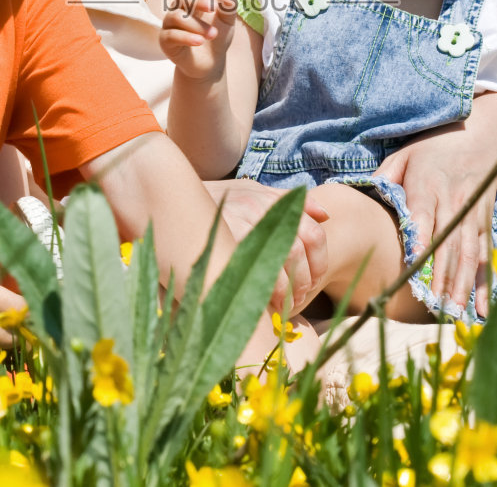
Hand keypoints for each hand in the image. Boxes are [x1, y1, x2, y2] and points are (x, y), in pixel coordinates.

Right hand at [160, 0, 239, 79]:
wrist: (211, 64)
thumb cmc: (217, 37)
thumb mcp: (228, 21)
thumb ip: (229, 6)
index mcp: (192, 1)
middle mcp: (178, 10)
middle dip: (197, 1)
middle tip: (213, 7)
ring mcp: (170, 25)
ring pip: (176, 16)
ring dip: (196, 24)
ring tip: (213, 34)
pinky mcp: (166, 42)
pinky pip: (171, 35)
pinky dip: (186, 37)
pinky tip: (200, 41)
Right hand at [209, 179, 329, 313]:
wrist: (170, 197)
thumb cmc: (216, 199)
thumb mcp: (252, 191)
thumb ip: (287, 201)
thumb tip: (326, 215)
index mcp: (270, 200)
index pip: (312, 233)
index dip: (318, 262)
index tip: (313, 281)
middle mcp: (257, 211)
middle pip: (296, 252)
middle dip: (302, 281)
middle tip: (298, 299)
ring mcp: (238, 227)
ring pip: (276, 265)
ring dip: (285, 292)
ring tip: (284, 305)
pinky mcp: (221, 245)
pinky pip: (250, 274)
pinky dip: (262, 294)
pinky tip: (262, 304)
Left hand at [373, 122, 496, 316]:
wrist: (484, 137)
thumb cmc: (434, 148)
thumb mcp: (405, 153)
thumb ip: (386, 176)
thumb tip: (369, 197)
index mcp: (427, 185)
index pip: (423, 215)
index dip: (421, 238)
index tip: (415, 261)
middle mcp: (452, 203)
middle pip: (447, 243)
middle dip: (441, 275)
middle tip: (434, 305)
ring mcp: (471, 216)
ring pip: (467, 255)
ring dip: (461, 285)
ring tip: (453, 312)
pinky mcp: (485, 224)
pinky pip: (484, 257)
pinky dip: (484, 284)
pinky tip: (481, 309)